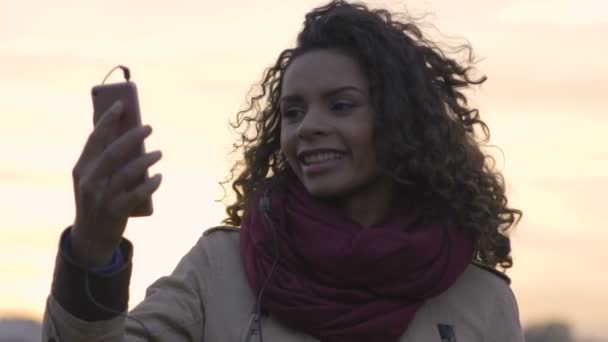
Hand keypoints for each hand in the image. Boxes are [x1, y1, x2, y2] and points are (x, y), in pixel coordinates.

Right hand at [70, 100, 162, 266]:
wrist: (90, 237)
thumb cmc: (97, 199)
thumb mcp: (94, 179)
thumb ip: (107, 160)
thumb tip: (131, 134)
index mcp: (82, 168)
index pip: (95, 138)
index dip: (108, 119)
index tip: (122, 104)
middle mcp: (90, 181)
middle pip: (113, 152)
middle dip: (132, 136)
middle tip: (148, 127)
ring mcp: (102, 197)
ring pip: (127, 173)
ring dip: (146, 160)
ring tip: (159, 152)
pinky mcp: (116, 211)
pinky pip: (137, 194)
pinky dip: (150, 184)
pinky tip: (159, 177)